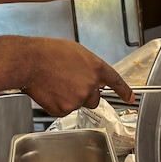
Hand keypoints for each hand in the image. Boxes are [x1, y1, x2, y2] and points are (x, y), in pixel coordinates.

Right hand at [17, 37, 134, 116]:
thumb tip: (90, 75)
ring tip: (56, 84)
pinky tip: (50, 92)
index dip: (124, 91)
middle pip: (95, 99)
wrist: (30, 61)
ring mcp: (78, 98)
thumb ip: (88, 65)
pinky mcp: (64, 109)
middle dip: (86, 95)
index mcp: (95, 68)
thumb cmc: (48, 52)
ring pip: (78, 104)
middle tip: (69, 85)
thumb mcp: (75, 51)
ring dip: (70, 98)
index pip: (115, 81)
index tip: (130, 98)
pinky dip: (58, 104)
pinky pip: (64, 110)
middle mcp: (90, 85)